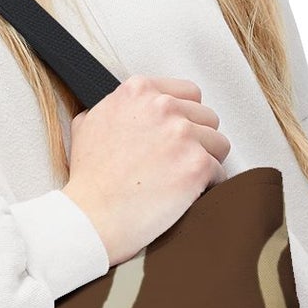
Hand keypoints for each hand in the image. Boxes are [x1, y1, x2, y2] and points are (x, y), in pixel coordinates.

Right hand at [61, 75, 228, 262]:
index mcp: (138, 91)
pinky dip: (207, 186)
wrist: (91, 216)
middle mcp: (162, 107)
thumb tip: (123, 110)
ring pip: (218, 143)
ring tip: (182, 178)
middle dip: (197, 140)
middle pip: (207, 117)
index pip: (188, 93)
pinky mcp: (196, 165)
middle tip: (178, 161)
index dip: (185, 117)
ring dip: (205, 161)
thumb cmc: (89, 179)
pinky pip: (219, 172)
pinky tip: (186, 194)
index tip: (177, 135)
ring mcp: (182, 135)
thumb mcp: (87, 125)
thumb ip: (113, 108)